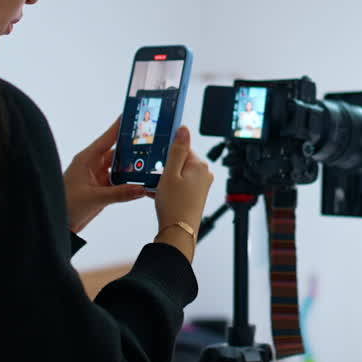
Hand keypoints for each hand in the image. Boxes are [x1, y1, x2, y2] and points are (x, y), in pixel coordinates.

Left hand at [63, 116, 147, 233]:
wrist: (59, 225)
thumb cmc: (66, 205)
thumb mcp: (94, 198)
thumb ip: (119, 193)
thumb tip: (141, 189)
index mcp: (86, 159)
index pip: (107, 138)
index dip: (119, 127)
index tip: (132, 115)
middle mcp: (93, 164)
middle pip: (117, 152)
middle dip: (133, 148)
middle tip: (151, 142)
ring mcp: (98, 176)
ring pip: (120, 167)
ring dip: (133, 167)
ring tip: (151, 163)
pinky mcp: (102, 188)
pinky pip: (120, 181)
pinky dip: (130, 182)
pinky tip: (142, 182)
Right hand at [152, 126, 213, 261]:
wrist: (178, 231)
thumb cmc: (174, 205)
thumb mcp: (170, 173)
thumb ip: (177, 150)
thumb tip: (184, 129)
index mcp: (200, 165)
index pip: (182, 147)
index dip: (166, 153)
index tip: (157, 160)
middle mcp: (205, 174)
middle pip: (180, 161)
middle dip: (166, 167)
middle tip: (156, 177)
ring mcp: (202, 185)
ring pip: (179, 174)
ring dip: (166, 179)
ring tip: (157, 189)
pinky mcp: (197, 195)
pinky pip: (181, 185)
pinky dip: (170, 188)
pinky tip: (160, 195)